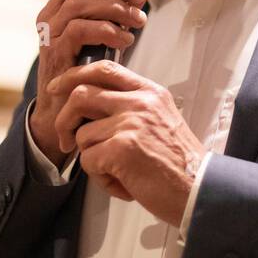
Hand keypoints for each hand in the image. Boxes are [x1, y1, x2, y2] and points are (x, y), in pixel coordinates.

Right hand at [29, 0, 149, 169]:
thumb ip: (121, 9)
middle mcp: (49, 13)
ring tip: (138, 19)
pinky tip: (125, 37)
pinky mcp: (53, 52)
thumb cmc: (88, 71)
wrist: (65, 114)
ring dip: (114, 6)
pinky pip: (79, 29)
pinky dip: (106, 28)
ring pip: (79, 2)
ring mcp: (48, 32)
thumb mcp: (107, 35)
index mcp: (61, 4)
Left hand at [47, 60, 204, 227]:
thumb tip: (91, 110)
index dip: (74, 75)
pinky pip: (89, 160)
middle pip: (81, 94)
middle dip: (64, 119)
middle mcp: (140, 102)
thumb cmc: (178, 163)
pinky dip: (100, 178)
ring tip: (117, 172)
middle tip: (66, 139)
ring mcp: (131, 123)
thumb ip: (131, 108)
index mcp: (149, 92)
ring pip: (83, 135)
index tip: (58, 87)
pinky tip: (123, 183)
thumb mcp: (160, 120)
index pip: (105, 69)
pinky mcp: (122, 148)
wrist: (199, 189)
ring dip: (92, 159)